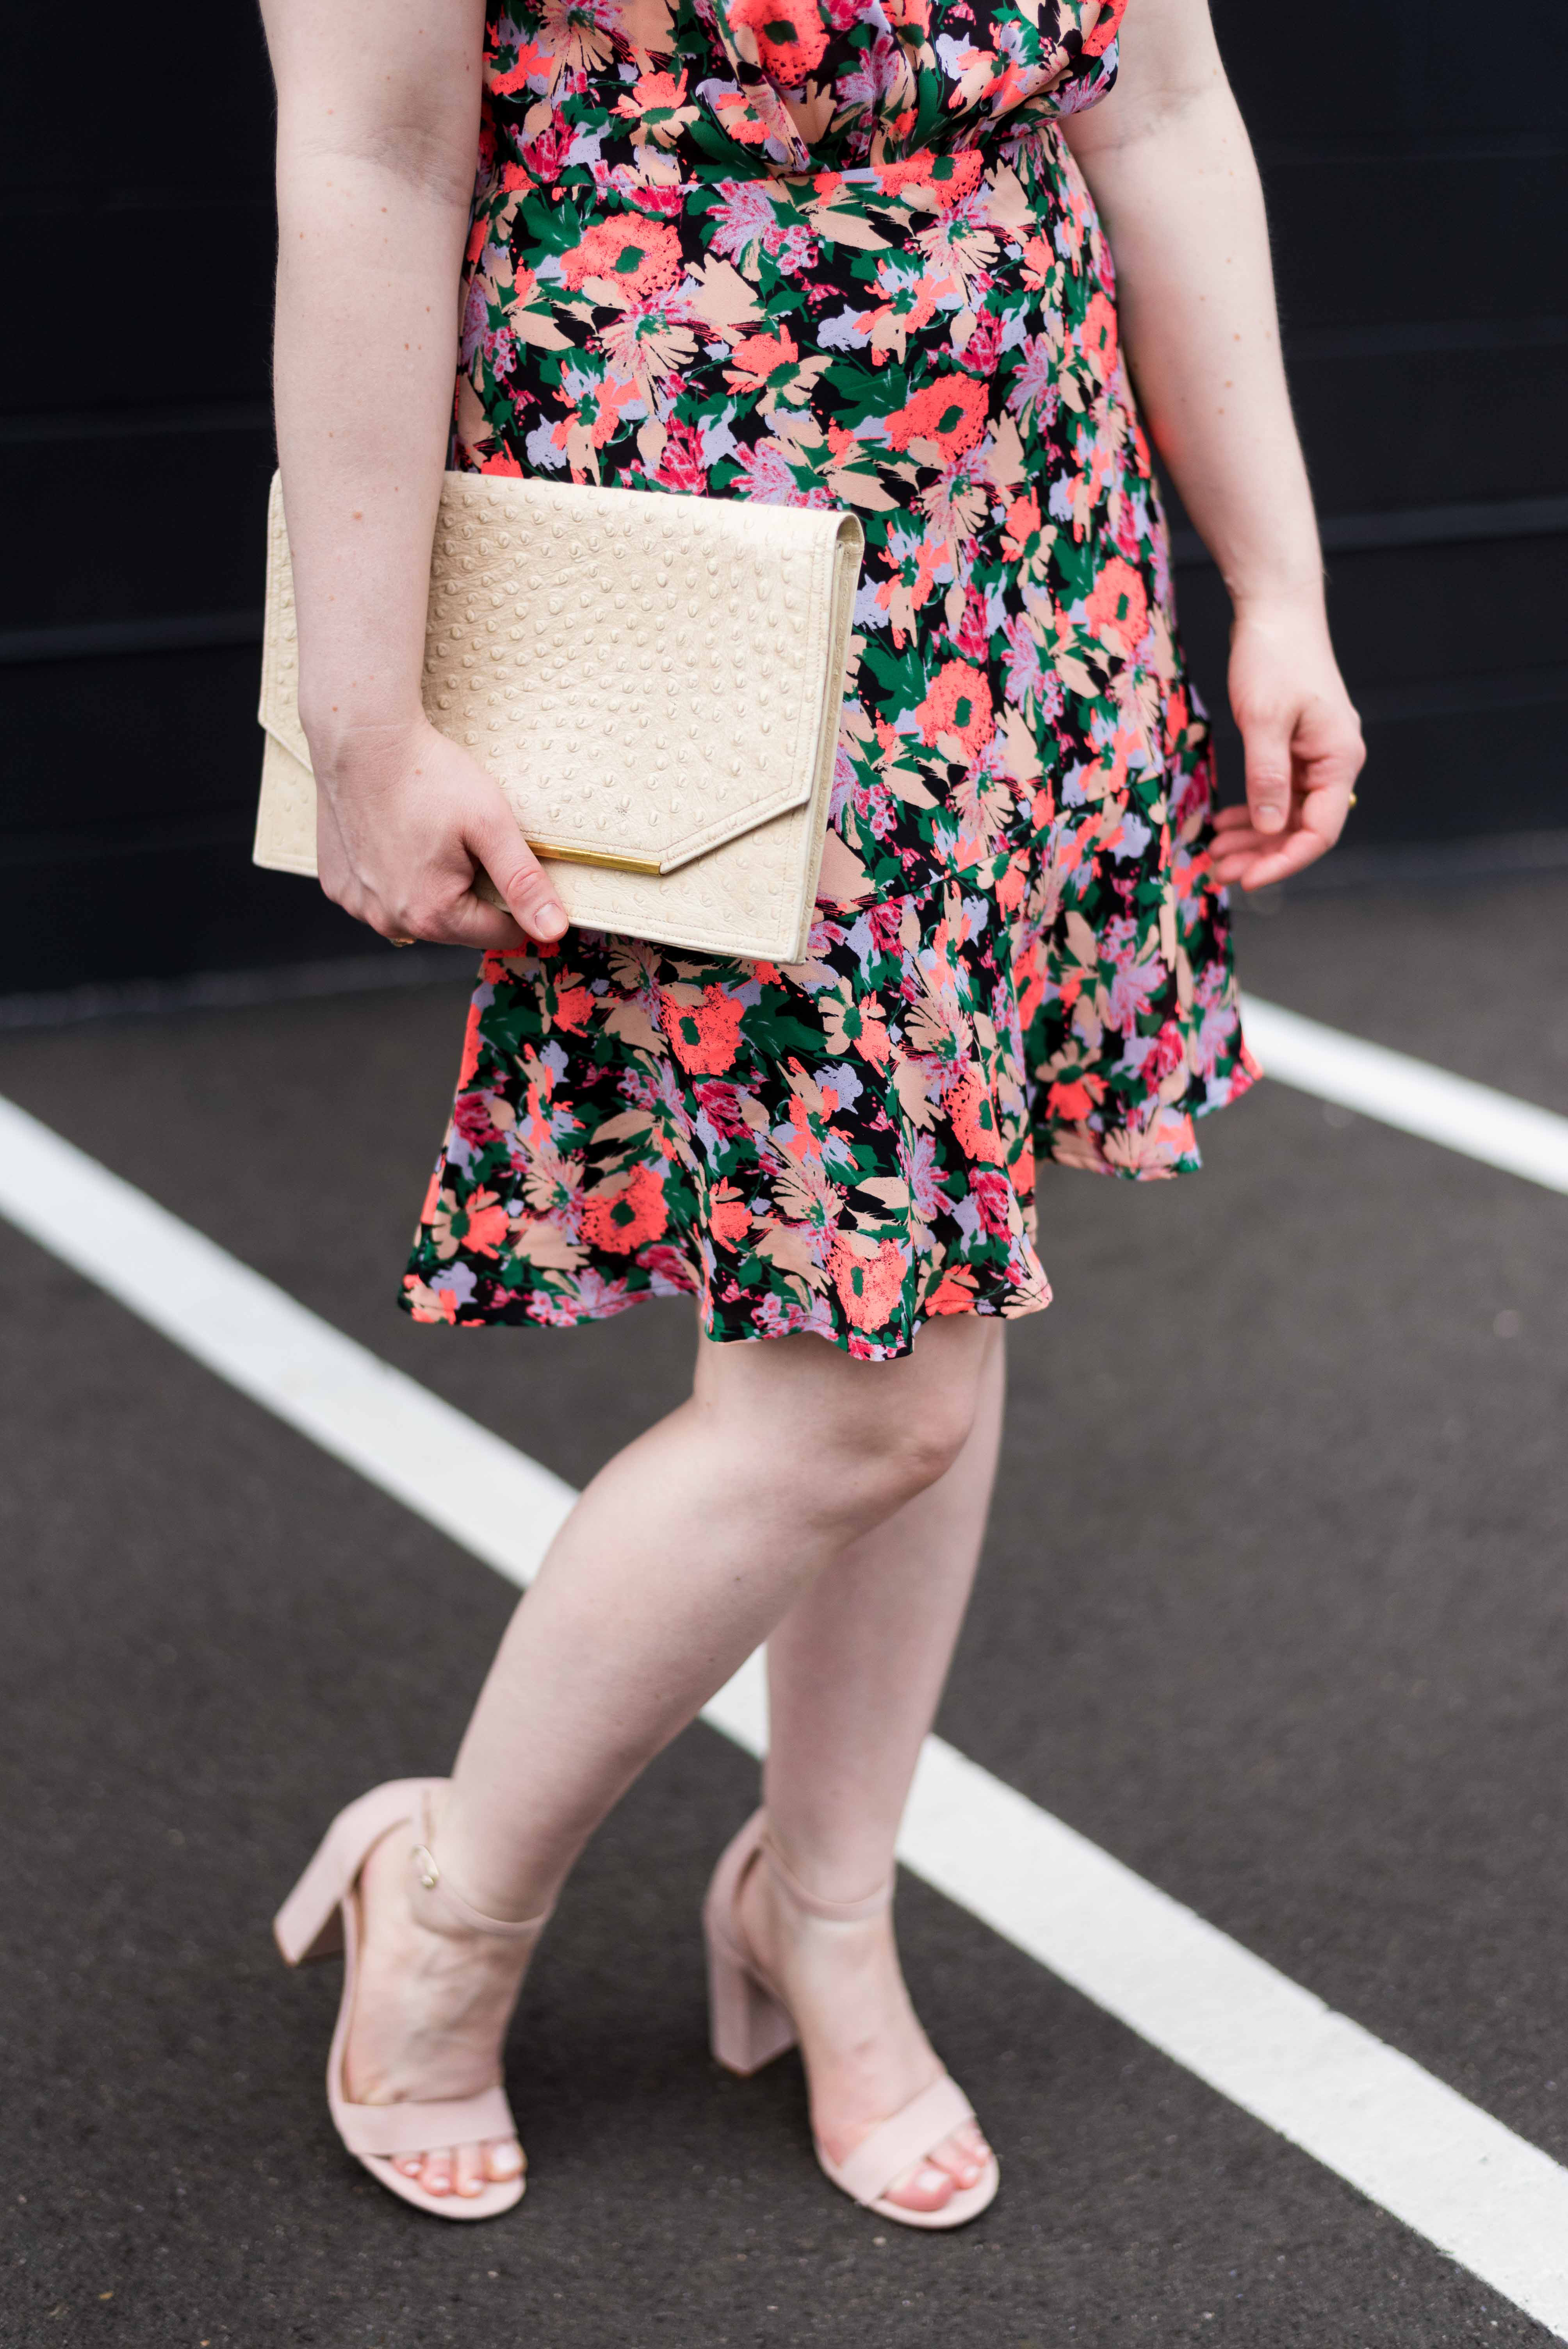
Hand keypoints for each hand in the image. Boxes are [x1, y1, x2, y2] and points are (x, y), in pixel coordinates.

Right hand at [311, 716, 566, 948]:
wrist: (361, 739)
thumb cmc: (427, 775)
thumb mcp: (490, 825)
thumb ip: (523, 883)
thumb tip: (553, 930)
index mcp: (432, 915)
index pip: (499, 934)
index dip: (516, 902)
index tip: (510, 864)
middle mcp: (389, 921)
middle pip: (457, 925)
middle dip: (471, 890)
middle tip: (463, 840)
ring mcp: (358, 905)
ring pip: (418, 910)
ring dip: (432, 885)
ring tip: (428, 836)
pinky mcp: (338, 885)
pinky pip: (381, 894)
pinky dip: (395, 874)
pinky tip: (396, 837)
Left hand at [1209, 602, 1365, 890]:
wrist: (1277, 613)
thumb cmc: (1274, 659)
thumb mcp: (1264, 719)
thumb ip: (1268, 775)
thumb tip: (1269, 829)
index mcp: (1339, 759)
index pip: (1320, 830)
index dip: (1284, 860)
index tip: (1249, 880)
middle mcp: (1335, 763)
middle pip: (1302, 828)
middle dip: (1262, 855)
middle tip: (1219, 873)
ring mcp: (1317, 756)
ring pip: (1287, 814)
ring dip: (1254, 838)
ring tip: (1216, 855)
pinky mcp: (1297, 747)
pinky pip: (1278, 792)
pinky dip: (1253, 811)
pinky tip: (1224, 823)